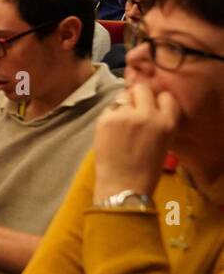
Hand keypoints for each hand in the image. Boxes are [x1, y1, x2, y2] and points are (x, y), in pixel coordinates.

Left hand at [92, 84, 178, 200]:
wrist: (124, 185)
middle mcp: (147, 114)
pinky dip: (110, 115)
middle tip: (133, 110)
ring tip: (121, 122)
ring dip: (123, 105)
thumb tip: (148, 105)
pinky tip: (111, 130)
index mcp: (167, 122)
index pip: (165, 96)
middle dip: (138, 96)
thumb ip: (159, 121)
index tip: (152, 107)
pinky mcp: (105, 119)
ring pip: (123, 96)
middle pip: (142, 89)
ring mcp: (125, 115)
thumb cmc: (146, 169)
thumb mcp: (164, 142)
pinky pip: (109, 108)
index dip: (157, 101)